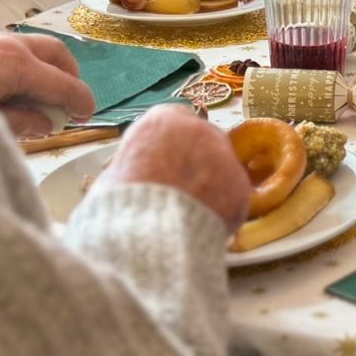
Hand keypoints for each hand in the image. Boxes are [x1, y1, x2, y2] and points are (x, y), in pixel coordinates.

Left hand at [0, 30, 95, 137]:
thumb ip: (22, 122)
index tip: (87, 113)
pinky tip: (13, 90)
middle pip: (56, 52)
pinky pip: (12, 48)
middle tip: (72, 102)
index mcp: (14, 65)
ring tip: (41, 100)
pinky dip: (24, 65)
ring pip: (34, 47)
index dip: (80, 100)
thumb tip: (46, 122)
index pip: (62, 82)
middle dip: (70, 76)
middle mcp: (6, 44)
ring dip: (46, 69)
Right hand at [100, 106, 251, 231]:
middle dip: (196, 162)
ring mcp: (223, 156)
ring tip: (193, 214)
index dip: (172, 145)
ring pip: (221, 168)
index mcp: (162, 120)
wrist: (146, 235)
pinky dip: (224, 210)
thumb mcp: (114, 174)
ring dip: (211, 185)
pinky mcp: (240, 187)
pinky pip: (234, 196)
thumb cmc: (119, 205)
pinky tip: (206, 226)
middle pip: (203, 140)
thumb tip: (136, 174)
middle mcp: (198, 130)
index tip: (168, 163)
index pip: (175, 120)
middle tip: (183, 190)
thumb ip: (134, 164)